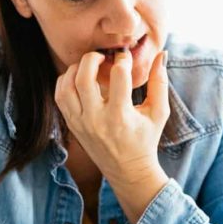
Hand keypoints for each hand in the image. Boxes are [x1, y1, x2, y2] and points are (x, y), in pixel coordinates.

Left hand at [54, 50, 171, 222]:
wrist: (127, 170)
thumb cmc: (146, 139)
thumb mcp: (159, 112)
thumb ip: (160, 82)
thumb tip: (162, 53)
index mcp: (121, 116)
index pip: (118, 76)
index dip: (122, 60)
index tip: (124, 57)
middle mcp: (97, 119)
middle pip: (84, 78)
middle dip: (92, 58)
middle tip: (102, 56)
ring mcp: (81, 123)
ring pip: (66, 86)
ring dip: (76, 69)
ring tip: (89, 66)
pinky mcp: (72, 125)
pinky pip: (60, 97)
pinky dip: (65, 82)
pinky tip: (79, 78)